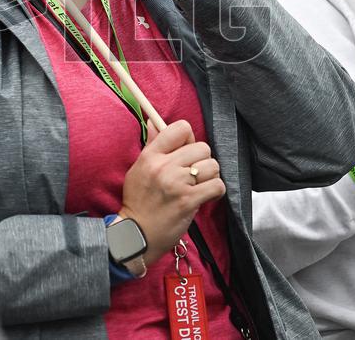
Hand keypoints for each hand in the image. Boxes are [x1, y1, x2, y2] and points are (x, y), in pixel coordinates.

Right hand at [118, 120, 224, 265]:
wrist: (137, 234)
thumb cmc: (139, 201)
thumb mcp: (139, 168)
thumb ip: (152, 144)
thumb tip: (155, 120)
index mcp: (151, 155)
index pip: (180, 128)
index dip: (189, 139)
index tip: (186, 151)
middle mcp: (164, 166)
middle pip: (202, 147)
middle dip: (202, 160)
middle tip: (193, 174)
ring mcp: (177, 184)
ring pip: (212, 165)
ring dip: (209, 176)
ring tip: (198, 186)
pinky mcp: (188, 201)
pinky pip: (217, 186)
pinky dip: (215, 191)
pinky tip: (205, 196)